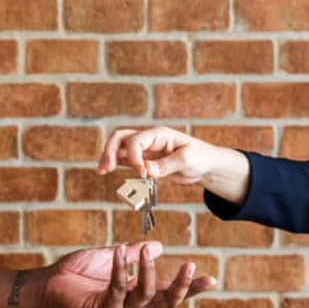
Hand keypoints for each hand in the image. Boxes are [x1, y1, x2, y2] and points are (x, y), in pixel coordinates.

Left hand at [42, 242, 215, 307]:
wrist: (47, 284)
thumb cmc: (76, 272)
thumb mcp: (110, 258)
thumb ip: (133, 254)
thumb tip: (159, 246)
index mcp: (135, 294)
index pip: (168, 293)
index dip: (190, 287)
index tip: (212, 278)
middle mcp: (130, 306)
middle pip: (166, 302)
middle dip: (182, 287)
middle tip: (191, 266)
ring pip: (145, 295)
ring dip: (149, 271)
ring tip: (149, 252)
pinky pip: (117, 288)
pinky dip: (120, 268)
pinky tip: (120, 251)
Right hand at [97, 126, 218, 183]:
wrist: (207, 165)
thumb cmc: (201, 157)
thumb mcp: (187, 160)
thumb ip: (165, 165)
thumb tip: (145, 171)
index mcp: (158, 134)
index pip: (136, 141)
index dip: (134, 157)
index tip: (142, 173)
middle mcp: (148, 140)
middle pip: (120, 138)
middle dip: (110, 151)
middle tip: (105, 168)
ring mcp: (145, 150)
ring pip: (119, 148)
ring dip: (108, 158)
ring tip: (101, 171)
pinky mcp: (144, 161)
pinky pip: (124, 160)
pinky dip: (114, 165)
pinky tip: (107, 172)